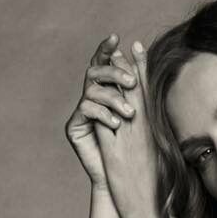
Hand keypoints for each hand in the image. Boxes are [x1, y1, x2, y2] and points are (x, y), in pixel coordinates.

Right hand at [64, 33, 138, 192]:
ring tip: (129, 114)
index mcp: (106, 90)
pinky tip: (116, 124)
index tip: (115, 36)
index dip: (106, 48)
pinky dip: (102, 113)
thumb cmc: (137, 148)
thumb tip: (141, 49)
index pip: (104, 62)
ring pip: (91, 89)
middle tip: (132, 83)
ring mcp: (81, 111)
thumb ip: (139, 84)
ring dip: (113, 98)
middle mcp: (91, 97)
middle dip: (114, 73)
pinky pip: (86, 109)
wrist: (125, 180)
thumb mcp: (142, 111)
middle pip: (95, 71)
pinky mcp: (74, 127)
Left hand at [96, 40, 163, 217]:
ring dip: (114, 80)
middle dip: (128, 69)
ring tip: (110, 61)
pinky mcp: (114, 152)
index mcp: (155, 135)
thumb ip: (154, 145)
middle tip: (121, 49)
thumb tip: (153, 134)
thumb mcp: (159, 163)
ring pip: (120, 102)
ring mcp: (129, 141)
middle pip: (135, 92)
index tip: (139, 53)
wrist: (148, 213)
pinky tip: (94, 92)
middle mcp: (143, 133)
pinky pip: (105, 123)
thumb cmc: (156, 194)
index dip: (143, 72)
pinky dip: (101, 106)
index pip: (148, 96)